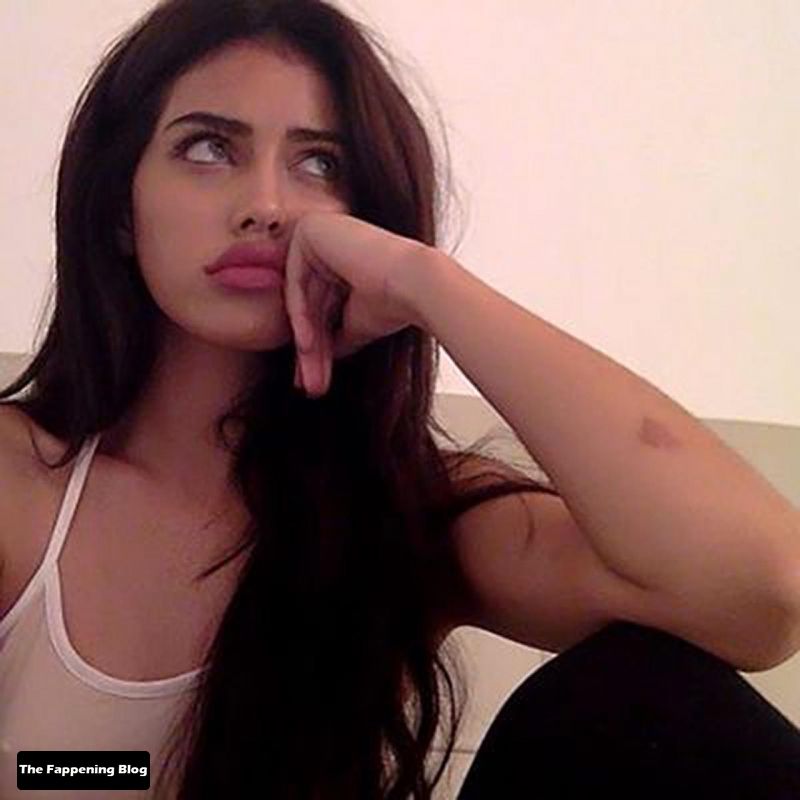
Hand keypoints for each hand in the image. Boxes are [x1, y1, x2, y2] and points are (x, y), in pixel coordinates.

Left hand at [283, 212, 427, 397]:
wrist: (417, 284)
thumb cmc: (396, 302)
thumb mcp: (355, 324)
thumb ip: (333, 335)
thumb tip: (316, 358)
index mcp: (338, 256)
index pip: (318, 307)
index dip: (315, 347)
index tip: (313, 378)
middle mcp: (326, 239)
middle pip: (308, 306)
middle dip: (310, 351)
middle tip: (309, 383)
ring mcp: (317, 231)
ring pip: (300, 299)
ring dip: (305, 342)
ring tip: (310, 376)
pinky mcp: (311, 230)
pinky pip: (295, 281)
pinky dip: (300, 315)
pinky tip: (306, 345)